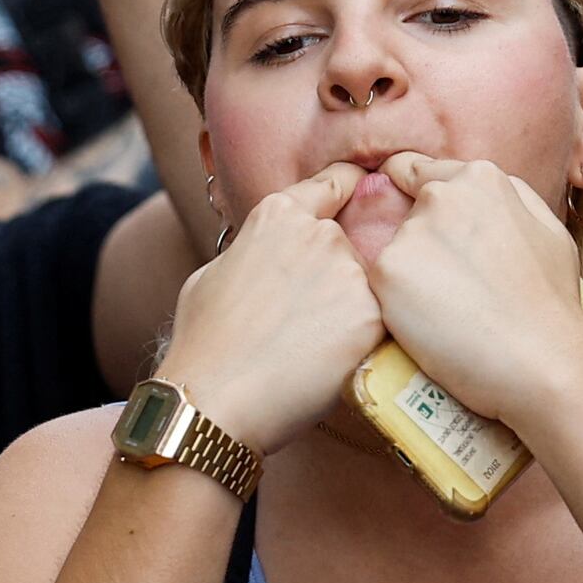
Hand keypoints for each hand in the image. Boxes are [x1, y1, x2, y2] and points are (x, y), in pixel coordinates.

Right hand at [155, 165, 386, 452]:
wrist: (216, 399)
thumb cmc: (204, 343)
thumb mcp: (214, 273)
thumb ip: (254, 250)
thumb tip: (266, 256)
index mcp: (278, 214)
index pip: (336, 183)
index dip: (351, 188)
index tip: (363, 194)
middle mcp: (320, 233)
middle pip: (348, 245)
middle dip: (336, 273)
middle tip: (306, 318)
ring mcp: (349, 273)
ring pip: (366, 286)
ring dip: (351, 310)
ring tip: (311, 349)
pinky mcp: (371, 316)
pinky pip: (379, 324)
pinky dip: (362, 343)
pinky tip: (329, 365)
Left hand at [366, 151, 582, 431]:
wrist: (542, 361)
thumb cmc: (550, 302)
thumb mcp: (547, 227)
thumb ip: (507, 197)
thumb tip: (474, 188)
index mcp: (479, 178)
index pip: (418, 172)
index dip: (415, 196)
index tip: (421, 223)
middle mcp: (440, 196)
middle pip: (409, 215)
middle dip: (424, 243)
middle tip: (455, 285)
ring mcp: (411, 233)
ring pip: (396, 251)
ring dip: (412, 275)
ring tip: (450, 311)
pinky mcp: (387, 273)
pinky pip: (383, 285)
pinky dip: (400, 305)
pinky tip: (434, 324)